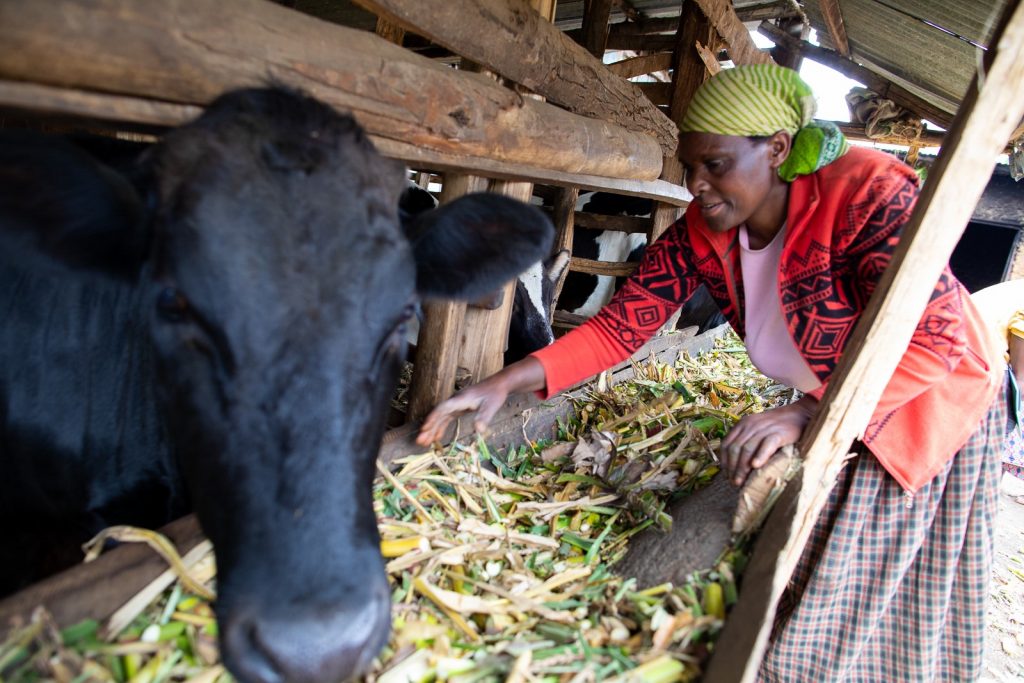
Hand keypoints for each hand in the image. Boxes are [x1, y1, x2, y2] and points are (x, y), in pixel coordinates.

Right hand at [416, 357, 545, 445]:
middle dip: (428, 428)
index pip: (442, 409)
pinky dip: (441, 427)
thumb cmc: (495, 394)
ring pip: (440, 417)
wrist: (499, 384)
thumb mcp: (491, 406)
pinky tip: (437, 438)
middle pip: (438, 414)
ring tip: (423, 443)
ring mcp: (456, 404)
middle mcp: (455, 401)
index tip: (424, 429)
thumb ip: (484, 417)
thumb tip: (479, 430)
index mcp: (460, 399)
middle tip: (419, 441)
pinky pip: (446, 418)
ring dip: (432, 429)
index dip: (432, 419)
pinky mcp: (459, 407)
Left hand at [720, 396, 816, 485]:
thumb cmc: (777, 428)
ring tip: (741, 481)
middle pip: (735, 448)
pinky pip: (767, 444)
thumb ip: (747, 442)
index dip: (724, 461)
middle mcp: (750, 425)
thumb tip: (735, 467)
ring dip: (742, 467)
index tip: (726, 475)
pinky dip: (760, 455)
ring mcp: (764, 428)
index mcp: (742, 424)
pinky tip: (756, 466)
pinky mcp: (779, 433)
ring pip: (747, 448)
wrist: (800, 415)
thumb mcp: (757, 431)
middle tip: (734, 482)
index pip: (726, 444)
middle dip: (732, 468)